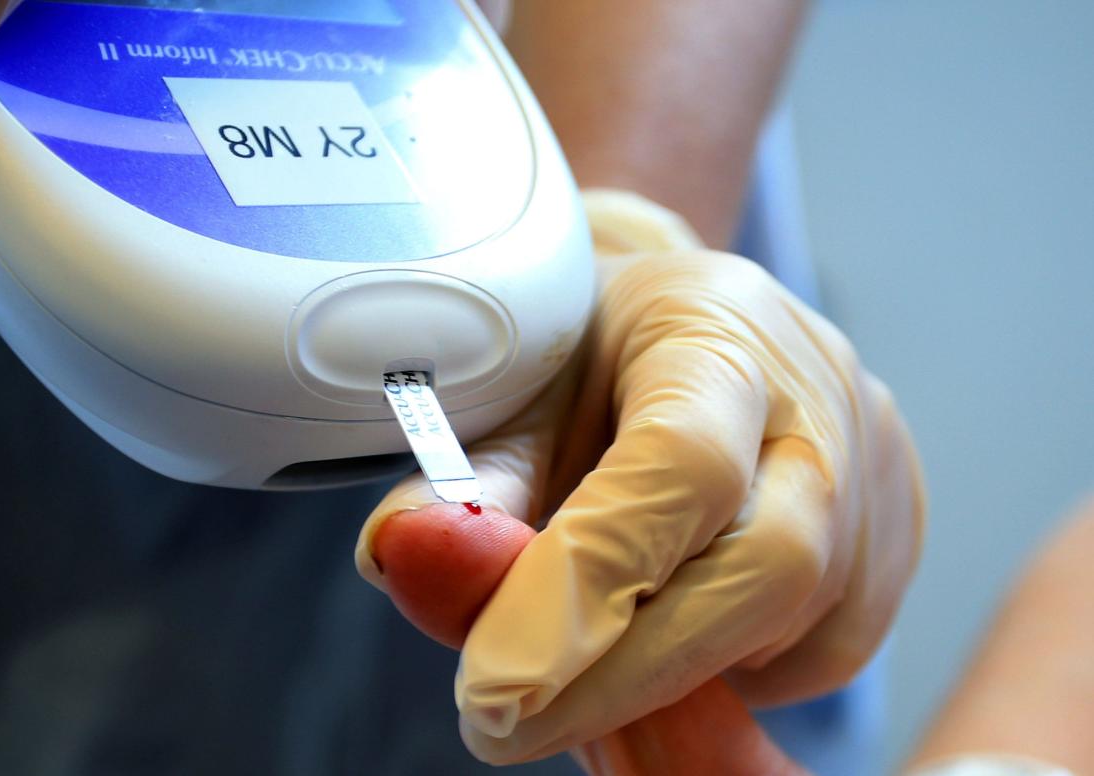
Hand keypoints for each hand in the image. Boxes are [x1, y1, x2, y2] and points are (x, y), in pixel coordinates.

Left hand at [356, 190, 924, 764]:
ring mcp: (877, 464)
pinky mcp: (895, 532)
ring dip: (676, 673)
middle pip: (768, 565)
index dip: (587, 586)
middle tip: (508, 726)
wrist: (674, 320)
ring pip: (802, 624)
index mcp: (715, 323)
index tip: (491, 686)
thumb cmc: (587, 353)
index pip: (680, 466)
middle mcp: (821, 393)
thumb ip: (465, 482)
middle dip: (631, 673)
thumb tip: (404, 556)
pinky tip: (666, 634)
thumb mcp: (513, 392)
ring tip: (577, 662)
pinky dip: (733, 669)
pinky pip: (828, 647)